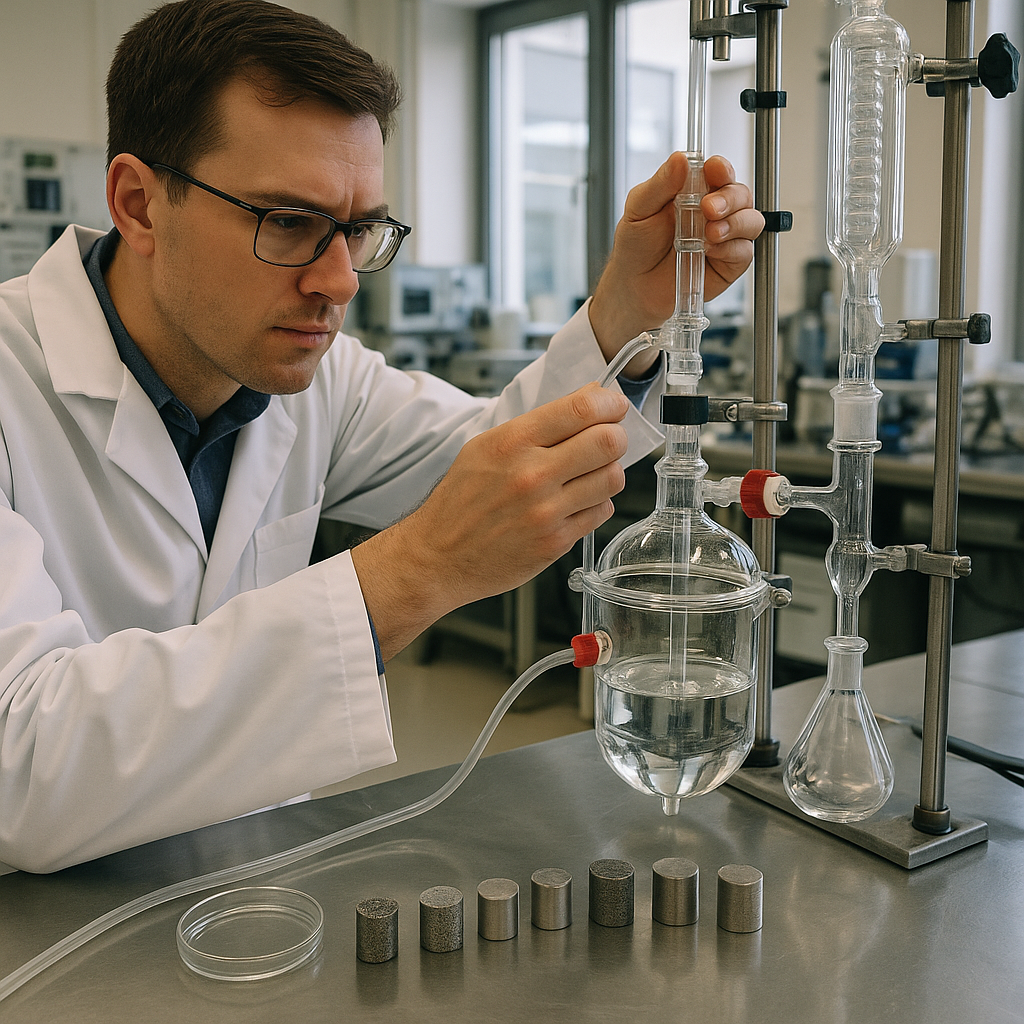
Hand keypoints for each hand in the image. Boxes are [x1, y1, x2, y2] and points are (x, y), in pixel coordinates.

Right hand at [350, 384, 628, 660]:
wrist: (437, 555)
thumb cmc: (460, 500)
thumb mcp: (487, 447)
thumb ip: (539, 424)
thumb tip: (589, 400)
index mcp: (512, 442)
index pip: (582, 409)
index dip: (609, 403)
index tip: (613, 405)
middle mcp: (532, 474)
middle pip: (608, 442)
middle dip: (616, 437)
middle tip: (608, 440)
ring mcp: (546, 511)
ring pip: (612, 478)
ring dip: (609, 472)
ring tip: (591, 474)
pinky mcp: (555, 542)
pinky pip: (600, 512)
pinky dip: (596, 504)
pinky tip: (576, 503)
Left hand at [589, 152, 763, 373]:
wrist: (634, 288)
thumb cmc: (636, 247)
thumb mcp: (639, 209)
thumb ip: (660, 184)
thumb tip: (680, 159)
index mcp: (694, 192)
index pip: (719, 172)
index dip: (721, 168)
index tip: (715, 170)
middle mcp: (714, 212)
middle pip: (740, 194)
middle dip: (729, 198)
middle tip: (708, 208)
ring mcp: (724, 237)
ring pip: (751, 220)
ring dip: (735, 223)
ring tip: (709, 233)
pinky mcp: (728, 263)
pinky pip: (744, 252)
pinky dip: (731, 249)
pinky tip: (710, 250)